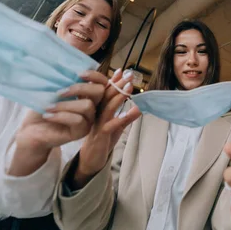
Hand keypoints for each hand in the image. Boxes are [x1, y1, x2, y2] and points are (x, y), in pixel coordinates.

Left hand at [8, 70, 108, 175]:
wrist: (31, 130)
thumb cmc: (42, 108)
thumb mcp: (52, 90)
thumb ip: (64, 81)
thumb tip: (68, 69)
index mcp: (86, 94)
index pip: (102, 82)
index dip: (94, 75)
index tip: (79, 74)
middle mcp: (91, 106)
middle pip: (99, 92)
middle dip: (80, 88)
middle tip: (60, 93)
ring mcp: (88, 120)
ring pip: (87, 106)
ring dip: (65, 104)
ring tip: (48, 107)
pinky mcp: (82, 132)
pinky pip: (78, 120)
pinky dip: (61, 115)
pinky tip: (47, 116)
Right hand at [72, 69, 141, 188]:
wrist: (91, 159)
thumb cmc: (103, 140)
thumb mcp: (116, 126)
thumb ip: (126, 116)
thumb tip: (139, 107)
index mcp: (98, 109)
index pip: (105, 92)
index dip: (113, 81)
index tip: (122, 70)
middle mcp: (95, 114)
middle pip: (106, 96)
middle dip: (118, 84)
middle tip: (129, 74)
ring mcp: (97, 124)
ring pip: (107, 107)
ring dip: (119, 97)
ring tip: (130, 87)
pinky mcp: (101, 135)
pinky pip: (112, 125)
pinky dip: (123, 118)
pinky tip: (134, 111)